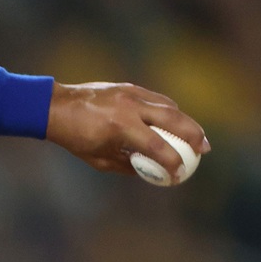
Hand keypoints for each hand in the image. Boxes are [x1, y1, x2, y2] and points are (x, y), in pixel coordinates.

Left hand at [45, 82, 210, 176]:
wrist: (55, 107)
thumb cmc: (74, 137)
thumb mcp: (98, 159)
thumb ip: (127, 165)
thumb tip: (149, 171)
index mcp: (120, 127)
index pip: (157, 146)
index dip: (172, 162)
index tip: (179, 174)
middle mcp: (129, 107)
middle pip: (173, 119)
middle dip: (194, 135)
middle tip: (205, 150)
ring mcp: (130, 94)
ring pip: (169, 105)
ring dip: (186, 121)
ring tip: (197, 136)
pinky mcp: (129, 87)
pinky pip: (156, 98)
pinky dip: (169, 110)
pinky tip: (176, 121)